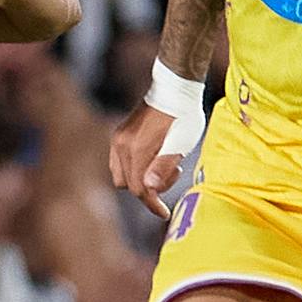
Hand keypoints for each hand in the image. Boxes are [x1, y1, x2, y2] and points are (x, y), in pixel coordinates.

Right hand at [109, 101, 182, 218]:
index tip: (165, 213)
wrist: (175, 88)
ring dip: (140, 179)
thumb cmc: (184, 116)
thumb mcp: (180, 144)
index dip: (152, 204)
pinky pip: (119, 162)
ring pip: (121, 175)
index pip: (139, 189)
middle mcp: (122, 145)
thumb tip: (149, 189)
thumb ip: (163, 167)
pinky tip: (153, 158)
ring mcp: (118, 139)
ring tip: (164, 164)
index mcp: (137, 149)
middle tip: (172, 174)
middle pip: (128, 185)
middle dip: (148, 190)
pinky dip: (133, 168)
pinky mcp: (120, 134)